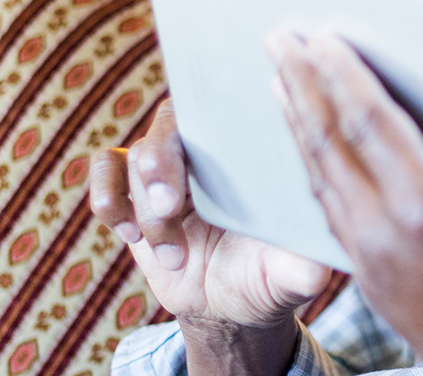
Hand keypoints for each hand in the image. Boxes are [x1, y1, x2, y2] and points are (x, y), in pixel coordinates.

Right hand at [88, 99, 332, 328]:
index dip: (206, 126)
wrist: (227, 308)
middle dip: (161, 164)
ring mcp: (164, 168)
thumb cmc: (266, 278)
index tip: (207, 168)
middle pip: (168, 123)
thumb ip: (303, 268)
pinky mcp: (130, 191)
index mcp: (247, 154)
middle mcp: (204, 152)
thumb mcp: (290, 277)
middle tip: (170, 206)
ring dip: (145, 207)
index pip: (223, 113)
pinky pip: (103, 171)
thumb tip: (318, 266)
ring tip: (173, 254)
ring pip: (135, 158)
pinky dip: (107, 198)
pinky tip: (128, 233)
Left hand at [269, 30, 422, 375]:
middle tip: (278, 38)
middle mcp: (390, 234)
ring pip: (321, 179)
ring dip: (298, 125)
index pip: (370, 123)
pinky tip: (312, 157)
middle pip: (330, 144)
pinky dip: (313, 170)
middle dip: (302, 85)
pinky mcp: (374, 284)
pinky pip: (328, 213)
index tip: (314, 33)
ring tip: (280, 83)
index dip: (339, 73)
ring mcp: (375, 262)